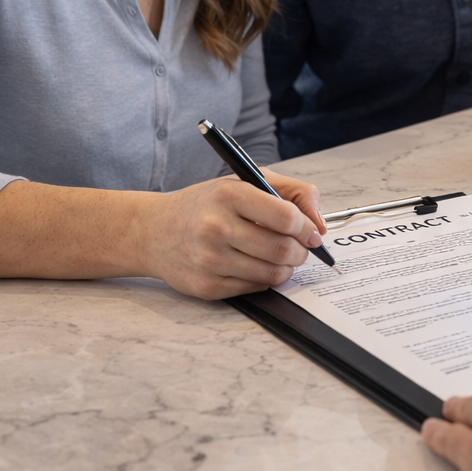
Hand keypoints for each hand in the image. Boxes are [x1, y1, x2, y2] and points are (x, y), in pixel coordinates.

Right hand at [137, 169, 324, 299]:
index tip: (311, 232)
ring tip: (280, 257)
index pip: (285, 216)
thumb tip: (319, 225)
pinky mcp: (206, 287)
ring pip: (272, 273)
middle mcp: (216, 227)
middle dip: (301, 251)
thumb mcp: (243, 182)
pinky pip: (254, 288)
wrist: (152, 231)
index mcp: (228, 195)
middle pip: (282, 249)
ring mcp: (209, 260)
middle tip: (300, 248)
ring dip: (286, 267)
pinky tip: (254, 265)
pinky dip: (264, 279)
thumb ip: (291, 192)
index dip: (306, 227)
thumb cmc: (205, 205)